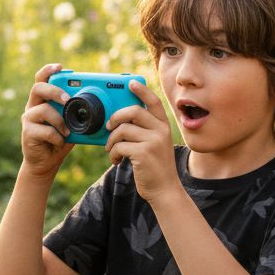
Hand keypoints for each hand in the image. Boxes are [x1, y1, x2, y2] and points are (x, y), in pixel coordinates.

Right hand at [19, 63, 74, 177]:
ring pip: (43, 110)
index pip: (42, 79)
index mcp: (43, 100)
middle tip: (68, 99)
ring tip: (68, 131)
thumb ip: (79, 113)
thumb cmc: (60, 139)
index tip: (60, 67)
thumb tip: (103, 106)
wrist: (46, 162)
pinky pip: (45, 130)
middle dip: (55, 91)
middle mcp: (33, 106)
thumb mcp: (73, 124)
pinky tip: (60, 141)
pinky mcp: (27, 133)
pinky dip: (57, 137)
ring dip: (60, 120)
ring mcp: (28, 119)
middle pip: (38, 88)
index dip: (48, 71)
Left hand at [104, 78, 179, 203]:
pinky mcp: (143, 153)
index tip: (130, 84)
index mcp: (164, 126)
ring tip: (111, 150)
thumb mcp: (155, 145)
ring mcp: (153, 141)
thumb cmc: (155, 167)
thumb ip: (145, 131)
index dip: (142, 90)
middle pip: (133, 111)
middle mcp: (161, 131)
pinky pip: (119, 146)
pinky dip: (113, 153)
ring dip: (111, 140)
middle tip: (109, 126)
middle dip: (116, 117)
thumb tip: (120, 120)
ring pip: (122, 129)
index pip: (154, 101)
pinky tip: (116, 160)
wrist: (165, 190)